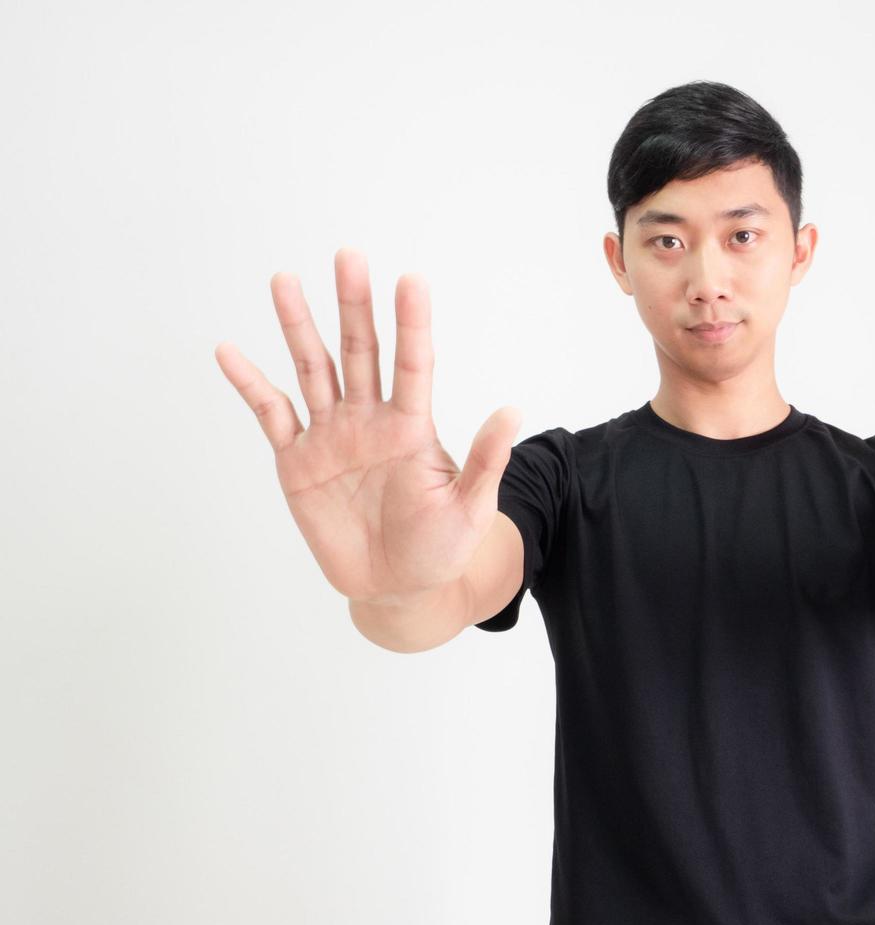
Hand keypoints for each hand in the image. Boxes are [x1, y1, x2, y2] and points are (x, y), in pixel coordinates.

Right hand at [213, 247, 522, 601]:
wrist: (397, 588)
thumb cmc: (441, 548)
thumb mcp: (469, 510)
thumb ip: (483, 462)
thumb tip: (513, 413)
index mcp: (413, 427)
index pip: (413, 363)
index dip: (412, 323)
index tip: (411, 279)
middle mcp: (370, 420)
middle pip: (361, 351)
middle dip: (354, 305)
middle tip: (349, 256)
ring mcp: (332, 436)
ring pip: (314, 369)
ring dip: (299, 327)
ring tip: (284, 280)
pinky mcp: (298, 461)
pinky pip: (272, 414)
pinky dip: (250, 384)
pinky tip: (230, 351)